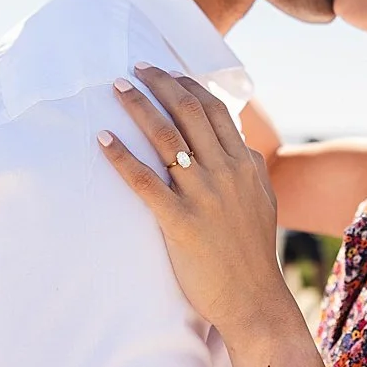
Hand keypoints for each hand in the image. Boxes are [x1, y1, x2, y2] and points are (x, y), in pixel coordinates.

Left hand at [97, 63, 291, 335]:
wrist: (253, 299)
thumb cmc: (252, 253)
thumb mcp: (262, 200)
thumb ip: (249, 168)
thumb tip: (238, 143)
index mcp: (245, 164)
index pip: (215, 110)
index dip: (187, 85)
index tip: (165, 72)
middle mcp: (226, 172)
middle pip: (190, 112)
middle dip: (160, 84)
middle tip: (135, 68)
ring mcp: (204, 196)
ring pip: (167, 138)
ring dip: (139, 108)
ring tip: (117, 89)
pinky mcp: (181, 222)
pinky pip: (145, 182)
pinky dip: (122, 157)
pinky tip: (103, 140)